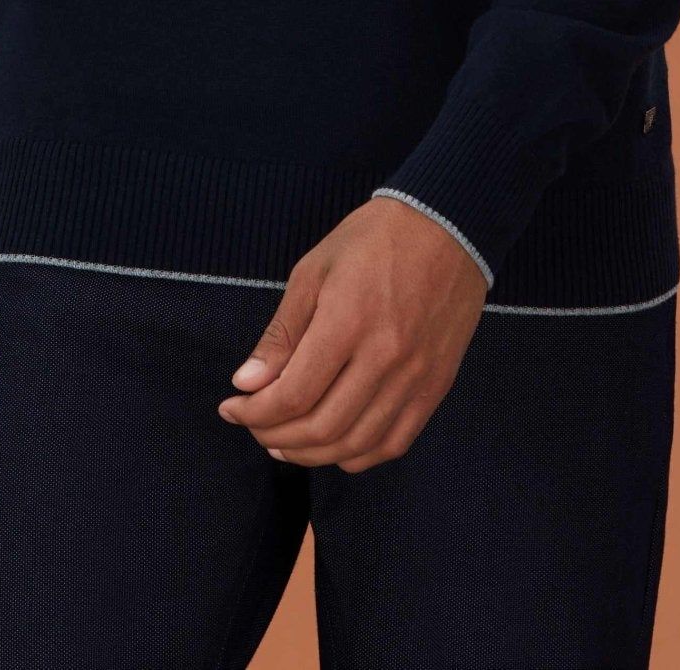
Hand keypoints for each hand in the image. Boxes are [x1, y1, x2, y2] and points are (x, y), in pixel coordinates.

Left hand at [217, 197, 486, 471]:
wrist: (448, 226)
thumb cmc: (374, 240)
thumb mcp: (314, 271)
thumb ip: (282, 333)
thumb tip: (247, 383)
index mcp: (347, 322)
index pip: (292, 396)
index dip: (253, 413)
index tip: (231, 408)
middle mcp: (385, 358)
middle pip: (321, 429)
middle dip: (274, 436)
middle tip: (253, 426)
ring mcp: (415, 377)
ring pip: (356, 444)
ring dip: (311, 454)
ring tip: (283, 442)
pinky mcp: (436, 386)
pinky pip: (393, 443)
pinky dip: (357, 455)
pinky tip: (333, 445)